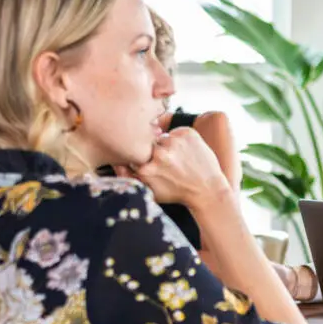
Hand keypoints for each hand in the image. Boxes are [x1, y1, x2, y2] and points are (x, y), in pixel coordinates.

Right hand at [115, 127, 230, 210]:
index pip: (131, 150)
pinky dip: (179, 139)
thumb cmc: (176, 192)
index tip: (147, 161)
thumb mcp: (149, 191)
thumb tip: (114, 160)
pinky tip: (186, 153)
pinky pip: (176, 131)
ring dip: (166, 144)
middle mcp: (159, 153)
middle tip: (166, 162)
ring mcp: (174, 142)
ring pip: (161, 136)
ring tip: (177, 159)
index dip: (138, 154)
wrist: (207, 191)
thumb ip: (127, 176)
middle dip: (152, 149)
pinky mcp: (188, 134)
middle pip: (146, 141)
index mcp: (145, 167)